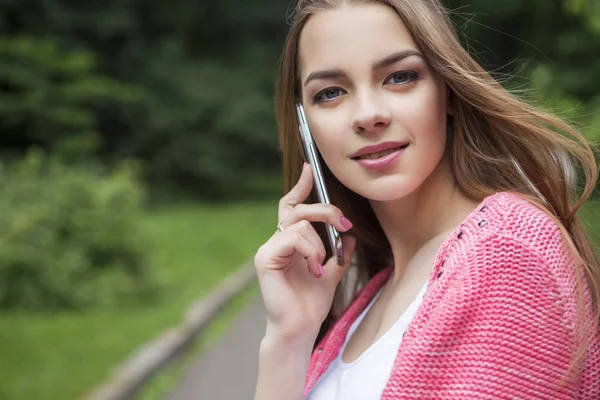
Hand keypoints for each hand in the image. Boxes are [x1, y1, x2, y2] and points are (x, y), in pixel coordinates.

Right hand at [253, 162, 356, 341]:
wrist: (300, 329)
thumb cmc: (310, 304)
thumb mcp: (331, 273)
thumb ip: (338, 253)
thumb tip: (348, 235)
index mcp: (289, 242)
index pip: (291, 206)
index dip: (301, 187)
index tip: (310, 169)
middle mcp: (275, 242)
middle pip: (298, 209)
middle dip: (325, 211)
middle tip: (344, 224)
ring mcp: (268, 249)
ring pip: (299, 224)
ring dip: (319, 242)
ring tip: (321, 266)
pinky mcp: (265, 258)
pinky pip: (293, 238)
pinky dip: (310, 251)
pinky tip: (314, 270)